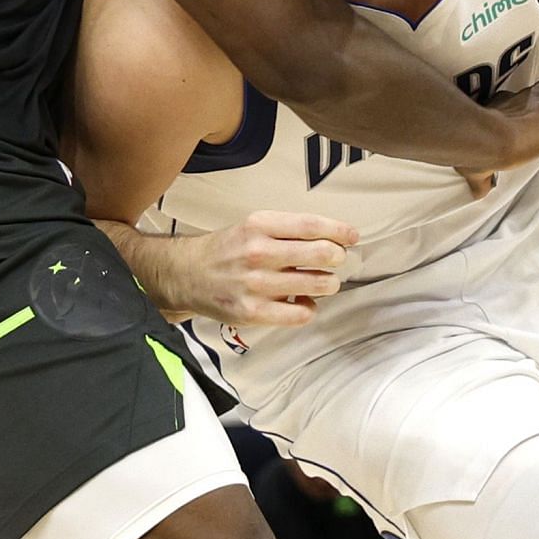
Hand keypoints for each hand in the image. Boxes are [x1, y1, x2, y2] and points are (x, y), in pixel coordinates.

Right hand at [177, 211, 359, 326]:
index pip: (310, 225)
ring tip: (325, 282)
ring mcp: (256, 284)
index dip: (338, 230)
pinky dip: (309, 308)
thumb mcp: (252, 226)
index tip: (352, 235)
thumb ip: (287, 231)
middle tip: (337, 259)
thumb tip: (331, 239)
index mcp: (259, 225)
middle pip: (320, 253)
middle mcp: (258, 252)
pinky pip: (299, 313)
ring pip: (316, 285)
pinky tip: (304, 302)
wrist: (186, 274)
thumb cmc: (227, 249)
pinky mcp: (253, 312)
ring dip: (329, 283)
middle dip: (337, 257)